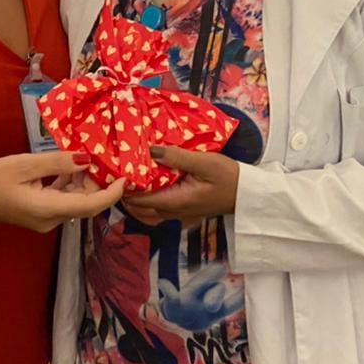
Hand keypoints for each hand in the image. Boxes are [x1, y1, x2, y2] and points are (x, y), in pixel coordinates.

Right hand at [0, 151, 124, 232]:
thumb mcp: (26, 163)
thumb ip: (58, 162)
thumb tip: (87, 159)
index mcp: (47, 210)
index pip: (89, 206)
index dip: (111, 193)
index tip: (126, 178)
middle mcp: (50, 220)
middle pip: (84, 202)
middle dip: (97, 180)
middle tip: (104, 155)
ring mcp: (45, 220)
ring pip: (74, 200)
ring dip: (82, 180)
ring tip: (87, 156)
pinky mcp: (40, 214)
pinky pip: (63, 200)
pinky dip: (69, 184)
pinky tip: (67, 166)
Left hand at [121, 146, 239, 227]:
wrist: (248, 194)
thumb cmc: (229, 177)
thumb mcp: (205, 162)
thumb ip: (177, 157)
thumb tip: (151, 150)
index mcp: (176, 202)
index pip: (139, 200)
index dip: (124, 188)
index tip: (115, 171)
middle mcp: (174, 212)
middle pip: (140, 209)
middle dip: (126, 194)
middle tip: (118, 173)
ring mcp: (179, 213)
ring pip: (148, 211)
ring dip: (136, 198)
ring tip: (130, 177)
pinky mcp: (184, 210)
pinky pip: (159, 208)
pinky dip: (149, 199)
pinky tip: (150, 182)